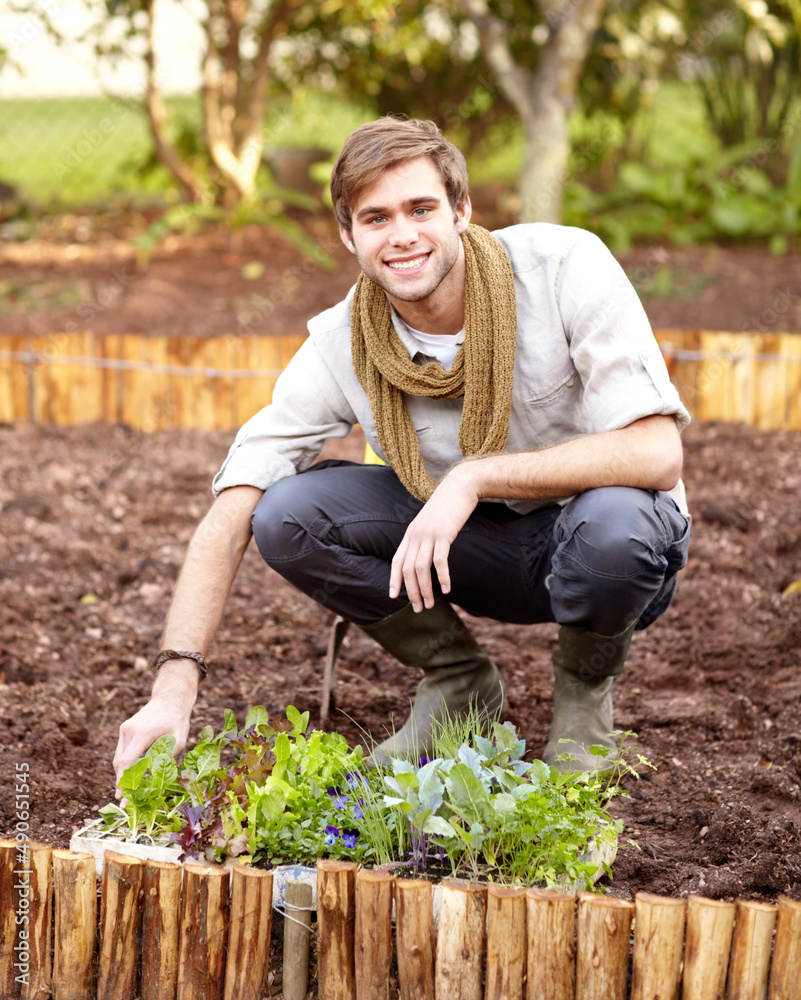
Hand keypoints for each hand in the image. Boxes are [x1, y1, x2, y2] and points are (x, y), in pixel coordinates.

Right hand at [113, 665, 196, 794]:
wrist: (170, 698)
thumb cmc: (178, 720)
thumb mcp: (180, 740)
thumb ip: (166, 758)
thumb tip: (155, 780)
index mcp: (142, 732)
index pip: (126, 762)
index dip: (123, 782)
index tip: (123, 798)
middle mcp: (129, 730)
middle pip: (119, 763)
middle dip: (121, 783)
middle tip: (125, 801)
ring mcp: (124, 728)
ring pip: (117, 758)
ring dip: (121, 775)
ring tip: (126, 792)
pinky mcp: (124, 729)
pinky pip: (121, 751)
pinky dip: (124, 764)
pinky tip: (130, 776)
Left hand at [389, 465, 479, 611]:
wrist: (459, 487)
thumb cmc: (447, 508)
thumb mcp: (430, 523)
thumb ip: (424, 538)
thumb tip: (423, 557)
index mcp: (410, 534)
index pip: (397, 561)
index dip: (394, 580)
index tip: (394, 597)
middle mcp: (415, 535)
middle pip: (408, 569)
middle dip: (412, 592)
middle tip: (419, 608)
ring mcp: (429, 534)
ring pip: (421, 568)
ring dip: (425, 589)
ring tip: (431, 604)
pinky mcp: (444, 534)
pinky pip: (440, 561)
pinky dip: (442, 577)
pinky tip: (447, 589)